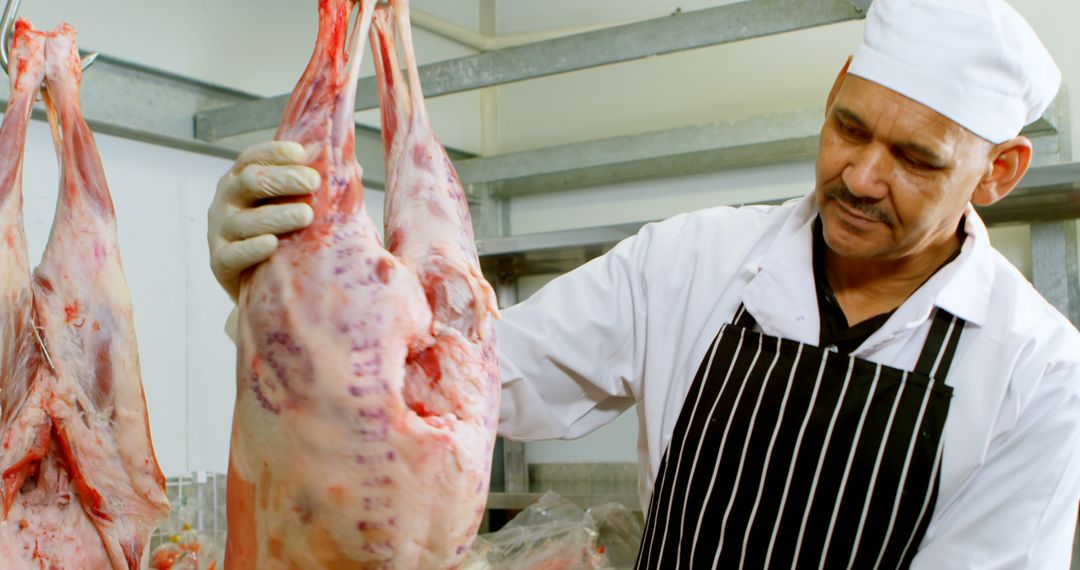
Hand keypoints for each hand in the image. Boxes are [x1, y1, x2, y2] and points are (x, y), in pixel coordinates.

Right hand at [208, 141, 319, 300]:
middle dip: (283, 179)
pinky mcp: (220, 262)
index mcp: (241, 180)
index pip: (253, 158)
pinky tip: (272, 244)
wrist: (260, 283)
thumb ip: (313, 188)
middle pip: (250, 182)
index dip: (274, 152)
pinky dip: (253, 248)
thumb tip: (353, 167)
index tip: (300, 153)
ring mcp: (220, 231)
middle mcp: (226, 201)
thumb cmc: (283, 235)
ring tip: (305, 215)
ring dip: (277, 216)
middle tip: (312, 182)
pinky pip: (235, 254)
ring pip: (246, 220)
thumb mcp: (293, 205)